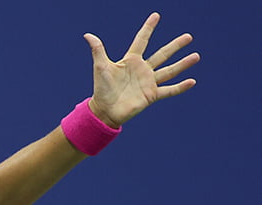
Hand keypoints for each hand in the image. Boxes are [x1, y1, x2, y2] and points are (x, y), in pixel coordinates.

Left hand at [84, 12, 198, 127]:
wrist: (104, 110)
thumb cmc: (101, 88)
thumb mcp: (100, 67)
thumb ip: (98, 50)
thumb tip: (88, 35)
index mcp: (131, 60)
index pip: (142, 40)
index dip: (148, 28)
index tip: (156, 15)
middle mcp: (142, 69)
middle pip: (162, 54)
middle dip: (175, 46)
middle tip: (188, 36)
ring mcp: (148, 82)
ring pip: (169, 70)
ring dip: (183, 64)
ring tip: (196, 56)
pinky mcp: (151, 95)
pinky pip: (169, 90)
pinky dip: (180, 87)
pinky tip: (192, 81)